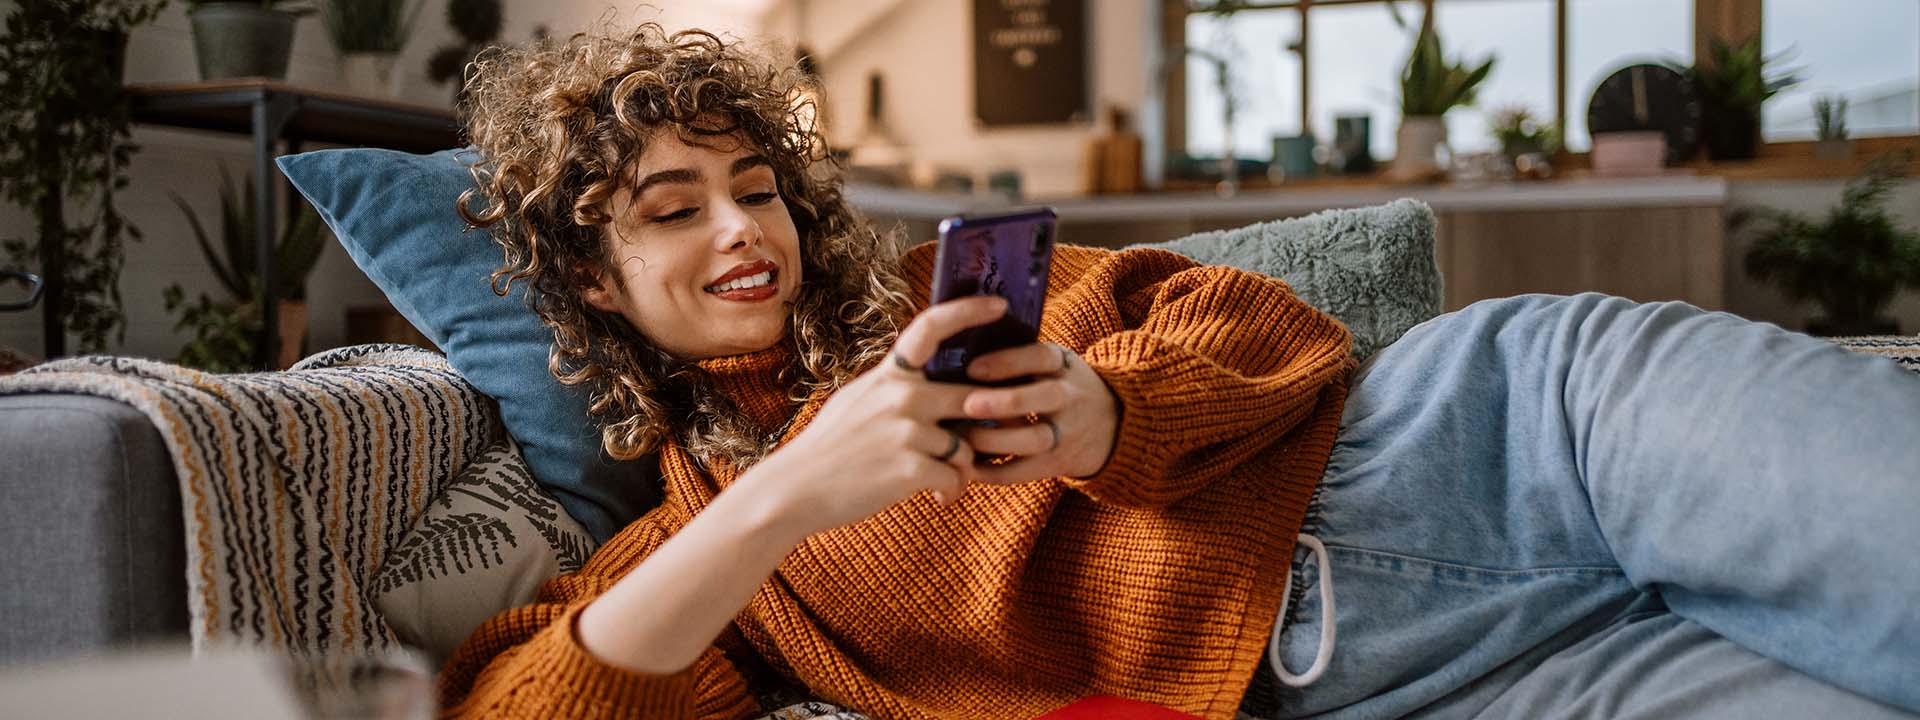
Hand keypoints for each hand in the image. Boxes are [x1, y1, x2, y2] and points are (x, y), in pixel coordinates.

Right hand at [743, 295, 1008, 534]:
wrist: (795, 490)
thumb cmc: (830, 448)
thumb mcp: (858, 400)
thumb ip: (895, 388)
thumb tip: (931, 382)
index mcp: (889, 375)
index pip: (931, 327)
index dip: (969, 311)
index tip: (1000, 305)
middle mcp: (901, 396)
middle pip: (972, 398)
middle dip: (980, 427)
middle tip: (976, 448)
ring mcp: (906, 431)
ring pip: (966, 446)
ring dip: (962, 469)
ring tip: (944, 483)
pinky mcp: (910, 469)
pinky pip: (955, 477)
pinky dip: (951, 491)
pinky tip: (937, 498)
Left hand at [958, 342, 1119, 483]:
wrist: (1113, 424)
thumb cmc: (1062, 386)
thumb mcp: (1054, 364)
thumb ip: (1019, 359)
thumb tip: (958, 355)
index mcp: (1065, 365)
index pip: (1041, 357)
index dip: (1008, 362)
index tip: (972, 368)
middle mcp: (1071, 397)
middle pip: (1044, 397)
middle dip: (1005, 402)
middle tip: (967, 404)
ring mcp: (1067, 433)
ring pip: (1033, 439)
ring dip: (993, 440)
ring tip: (960, 436)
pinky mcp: (1058, 463)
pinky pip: (1024, 471)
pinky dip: (994, 472)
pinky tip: (967, 467)